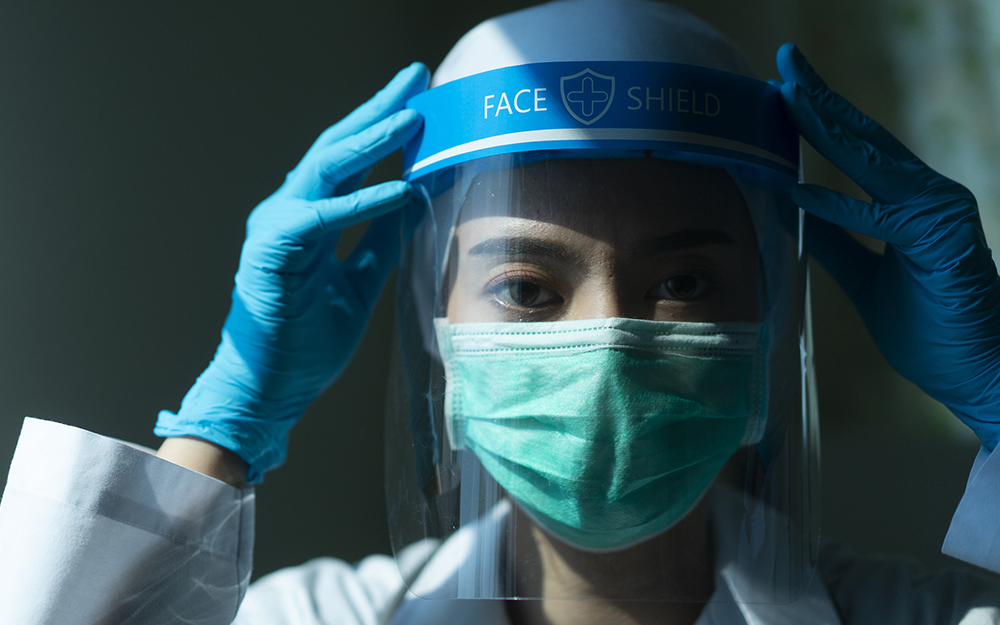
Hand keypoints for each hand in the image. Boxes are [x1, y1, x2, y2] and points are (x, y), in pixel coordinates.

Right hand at [155, 63, 428, 481]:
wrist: (269, 390)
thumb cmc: (305, 341)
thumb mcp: (360, 286)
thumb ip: (381, 242)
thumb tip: (415, 199)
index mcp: (310, 219)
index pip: (350, 160)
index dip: (383, 126)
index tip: (421, 101)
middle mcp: (291, 213)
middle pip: (338, 147)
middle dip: (378, 110)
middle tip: (416, 78)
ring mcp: (276, 228)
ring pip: (325, 168)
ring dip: (371, 140)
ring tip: (413, 117)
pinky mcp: (271, 252)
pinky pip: (321, 218)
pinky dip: (361, 202)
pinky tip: (399, 188)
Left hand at [775, 43, 999, 449]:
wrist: (977, 372)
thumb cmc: (930, 327)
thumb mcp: (864, 280)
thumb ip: (836, 242)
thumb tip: (794, 207)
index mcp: (910, 202)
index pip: (858, 148)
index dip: (820, 116)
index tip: (782, 88)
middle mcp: (928, 196)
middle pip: (864, 138)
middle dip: (821, 99)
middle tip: (784, 62)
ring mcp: (940, 213)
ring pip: (875, 161)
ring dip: (828, 126)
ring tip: (788, 96)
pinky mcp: (942, 240)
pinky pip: (882, 218)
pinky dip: (840, 204)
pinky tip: (799, 190)